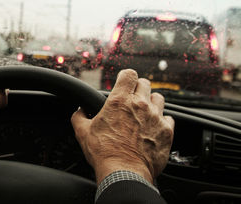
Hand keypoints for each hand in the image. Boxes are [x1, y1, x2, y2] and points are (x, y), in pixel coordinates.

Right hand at [71, 69, 173, 183]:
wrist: (124, 172)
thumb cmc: (103, 153)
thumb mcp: (82, 132)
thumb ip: (79, 116)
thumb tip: (79, 111)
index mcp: (119, 101)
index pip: (129, 74)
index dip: (126, 77)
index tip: (124, 83)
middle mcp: (140, 105)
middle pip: (145, 83)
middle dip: (138, 88)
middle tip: (132, 99)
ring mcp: (155, 117)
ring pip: (158, 98)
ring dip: (151, 102)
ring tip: (144, 113)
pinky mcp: (167, 131)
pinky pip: (169, 118)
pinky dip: (162, 121)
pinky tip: (153, 128)